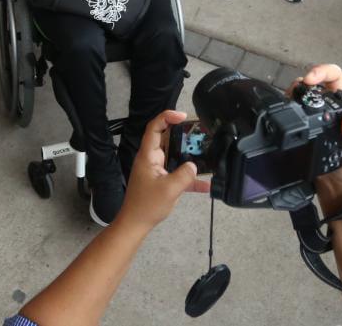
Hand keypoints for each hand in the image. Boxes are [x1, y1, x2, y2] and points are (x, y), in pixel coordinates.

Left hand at [115, 110, 209, 231]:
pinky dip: (189, 178)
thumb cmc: (147, 205)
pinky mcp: (161, 181)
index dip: (167, 117)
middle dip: (183, 136)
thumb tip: (194, 166)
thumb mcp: (169, 189)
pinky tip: (206, 185)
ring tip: (205, 153)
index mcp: (148, 155)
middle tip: (199, 135)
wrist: (135, 224)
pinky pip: (177, 174)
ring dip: (188, 156)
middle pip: (167, 139)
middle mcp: (151, 159)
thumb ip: (185, 175)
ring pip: (174, 156)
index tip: (183, 117)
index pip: (154, 128)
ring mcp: (156, 170)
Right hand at [290, 65, 341, 210]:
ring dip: (291, 95)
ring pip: (299, 93)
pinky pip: (291, 110)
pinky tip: (285, 117)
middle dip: (301, 83)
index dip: (322, 71)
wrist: (338, 184)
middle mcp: (329, 106)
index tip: (310, 79)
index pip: (335, 75)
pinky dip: (285, 109)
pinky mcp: (301, 126)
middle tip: (293, 95)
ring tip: (287, 106)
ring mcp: (313, 115)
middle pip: (312, 81)